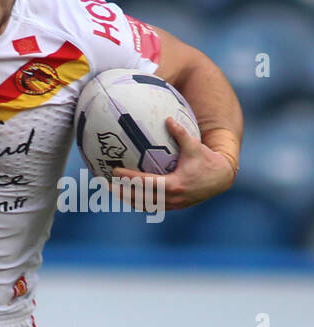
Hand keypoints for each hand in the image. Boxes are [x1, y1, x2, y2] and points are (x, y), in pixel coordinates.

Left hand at [109, 117, 236, 210]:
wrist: (221, 179)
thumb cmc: (206, 160)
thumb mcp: (194, 146)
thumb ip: (180, 133)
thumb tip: (168, 119)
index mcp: (173, 184)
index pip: (144, 182)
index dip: (128, 177)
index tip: (114, 171)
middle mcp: (170, 198)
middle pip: (138, 197)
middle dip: (120, 191)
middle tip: (104, 183)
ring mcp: (171, 205)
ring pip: (142, 204)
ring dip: (125, 198)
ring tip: (110, 189)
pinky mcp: (172, 207)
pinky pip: (150, 206)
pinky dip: (137, 201)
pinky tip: (126, 194)